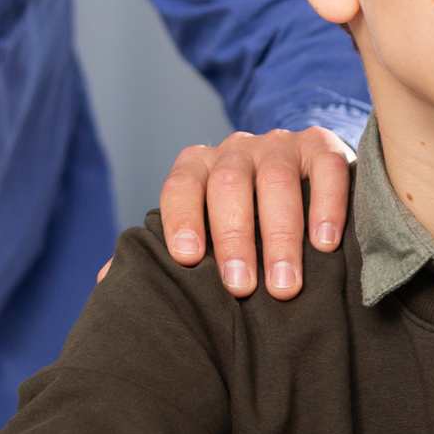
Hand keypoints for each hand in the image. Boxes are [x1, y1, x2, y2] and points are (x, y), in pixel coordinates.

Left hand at [148, 126, 353, 298]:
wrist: (304, 180)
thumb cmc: (242, 224)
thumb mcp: (204, 232)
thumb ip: (161, 253)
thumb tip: (108, 281)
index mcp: (200, 167)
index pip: (181, 185)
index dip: (182, 218)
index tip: (188, 259)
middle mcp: (237, 150)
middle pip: (229, 185)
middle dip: (234, 238)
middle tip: (241, 287)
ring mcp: (281, 145)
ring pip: (275, 180)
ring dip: (280, 235)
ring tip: (284, 285)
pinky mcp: (324, 148)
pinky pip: (325, 169)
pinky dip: (326, 205)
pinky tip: (326, 244)